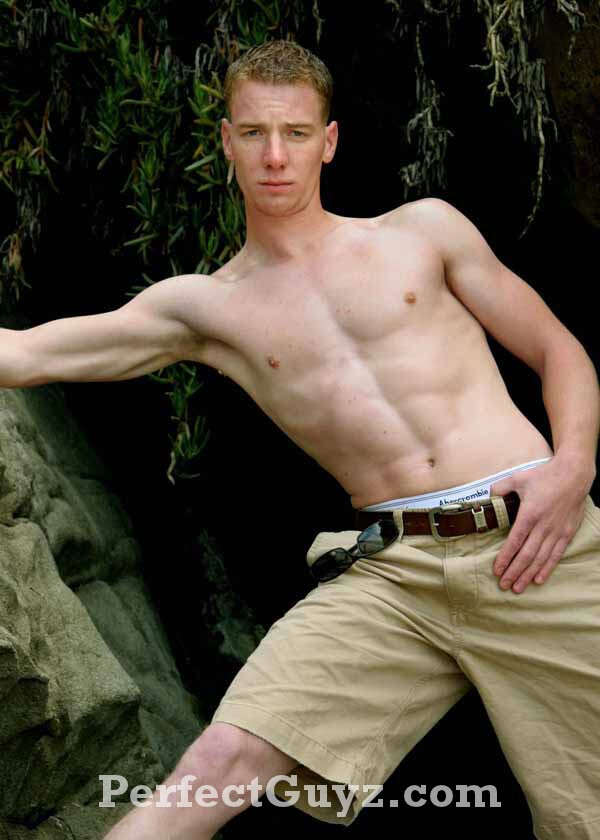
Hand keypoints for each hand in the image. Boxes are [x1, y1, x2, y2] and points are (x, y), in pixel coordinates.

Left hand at [489, 455, 593, 592]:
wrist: (574, 474)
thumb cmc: (545, 476)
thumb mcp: (518, 478)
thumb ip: (501, 488)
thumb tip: (489, 495)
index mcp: (529, 514)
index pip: (514, 542)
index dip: (505, 558)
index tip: (496, 570)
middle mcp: (543, 526)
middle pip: (526, 555)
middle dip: (513, 572)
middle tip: (503, 585)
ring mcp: (557, 531)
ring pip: (540, 559)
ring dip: (528, 575)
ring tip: (517, 587)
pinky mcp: (567, 533)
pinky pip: (556, 555)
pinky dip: (547, 568)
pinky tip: (538, 579)